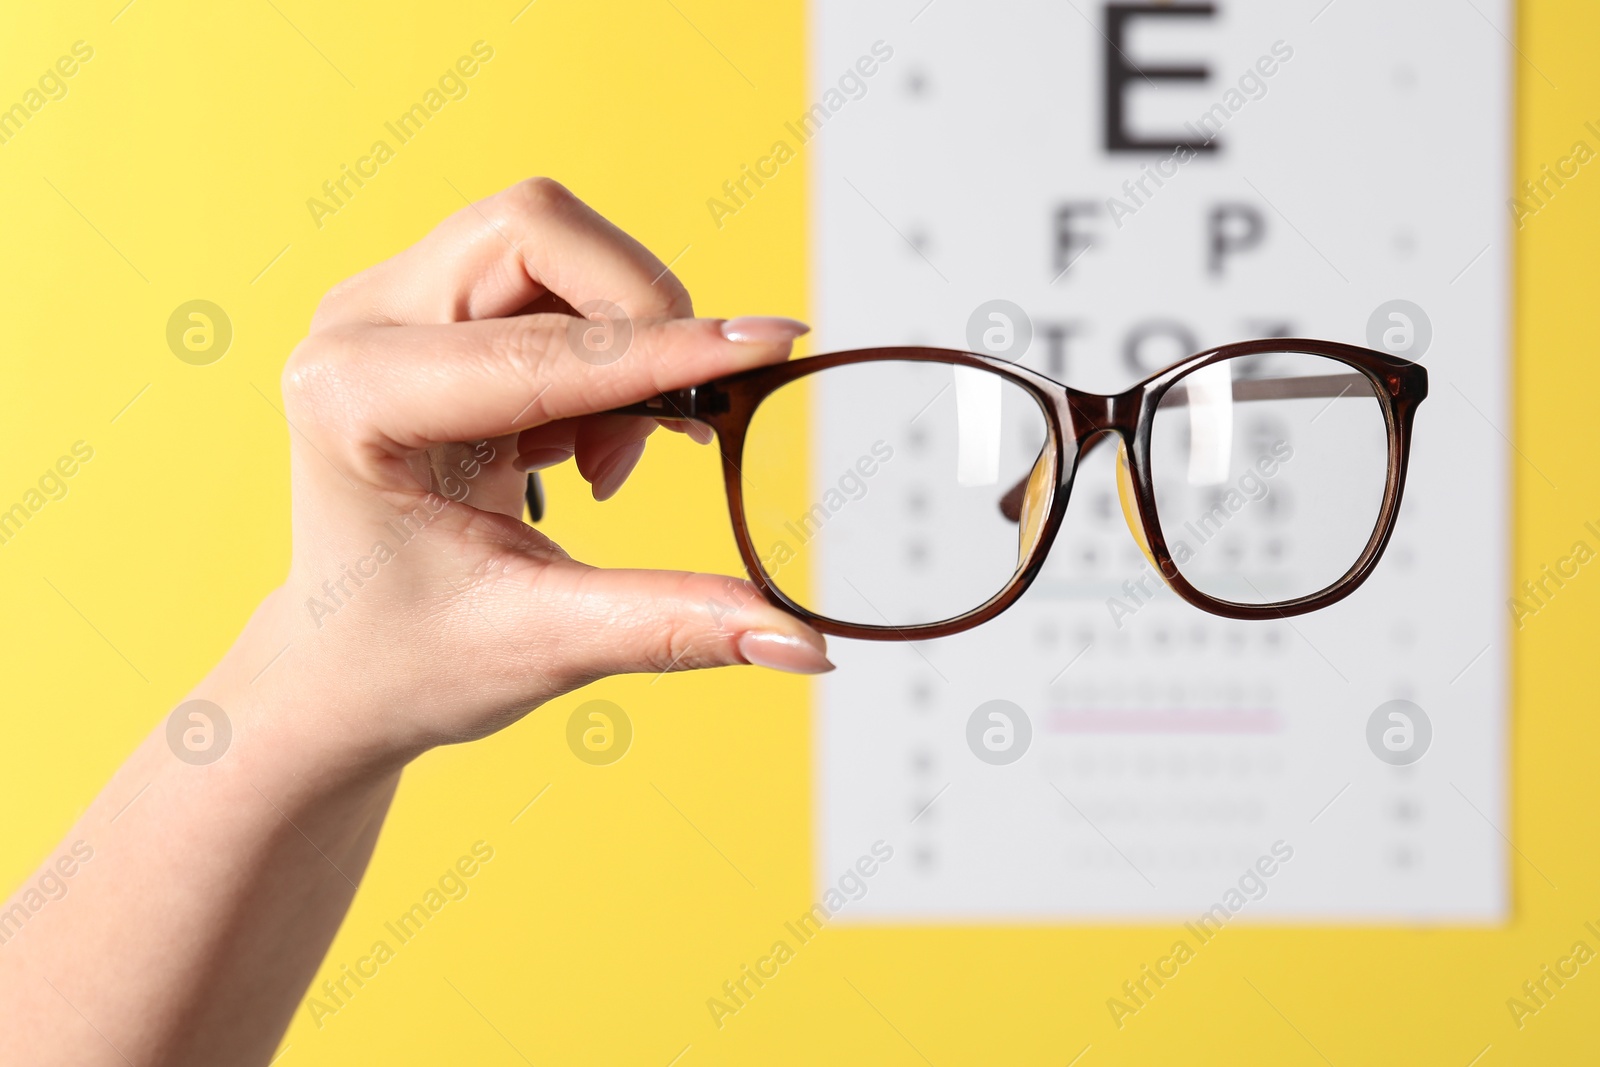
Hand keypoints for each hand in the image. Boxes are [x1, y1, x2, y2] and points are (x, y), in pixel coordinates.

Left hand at [224, 177, 830, 771]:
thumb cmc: (409, 655)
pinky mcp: (437, 311)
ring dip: (621, 342)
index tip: (768, 345)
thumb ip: (674, 625)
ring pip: (555, 245)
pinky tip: (583, 442)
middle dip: (636, 317)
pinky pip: (556, 282)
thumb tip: (802, 644)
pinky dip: (606, 354)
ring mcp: (395, 307)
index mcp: (349, 400)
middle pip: (537, 233)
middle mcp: (359, 326)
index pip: (537, 346)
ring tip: (602, 459)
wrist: (346, 666)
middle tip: (665, 426)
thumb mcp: (543, 643)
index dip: (663, 349)